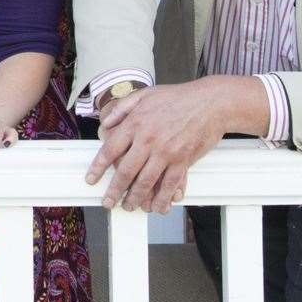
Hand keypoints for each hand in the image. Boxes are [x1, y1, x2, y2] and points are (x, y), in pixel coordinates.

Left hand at [86, 82, 218, 213]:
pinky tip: (156, 206)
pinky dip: (162, 198)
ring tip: (129, 207)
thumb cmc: (177, 97)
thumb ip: (122, 108)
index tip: (91, 180)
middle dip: (114, 190)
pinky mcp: (183, 160)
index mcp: (135, 124)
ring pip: (146, 181)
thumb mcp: (144, 95)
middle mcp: (148, 140)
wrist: (211, 103)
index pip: (110, 149)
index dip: (98, 167)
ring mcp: (166, 152)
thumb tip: (105, 123)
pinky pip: (170, 184)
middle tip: (108, 202)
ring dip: (136, 198)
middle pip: (126, 171)